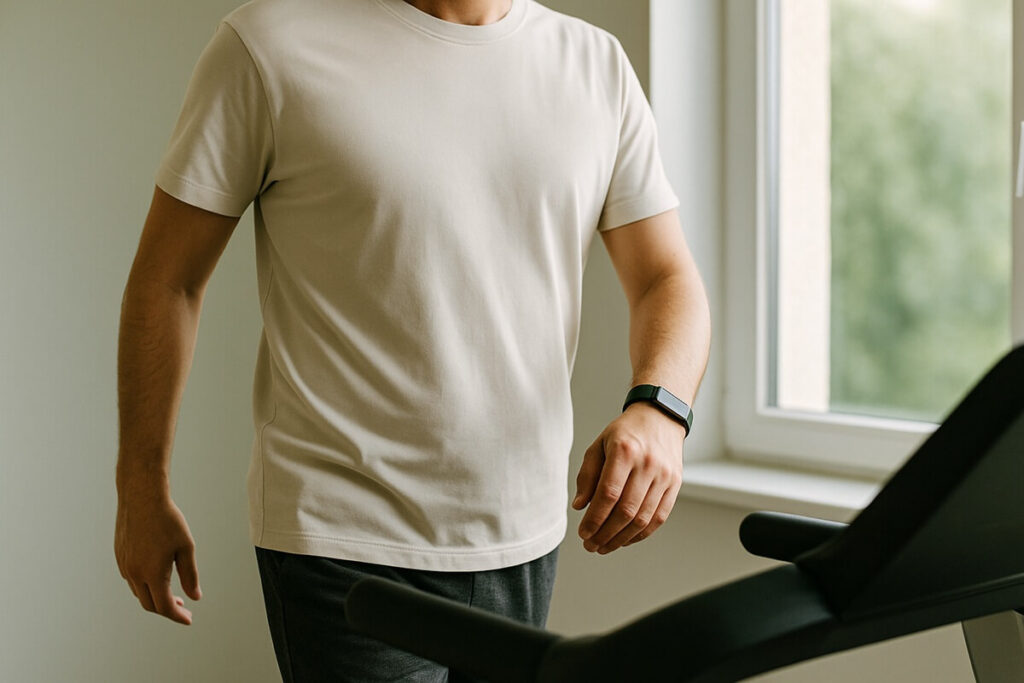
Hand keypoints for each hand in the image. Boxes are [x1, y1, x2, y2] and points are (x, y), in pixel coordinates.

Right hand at [115, 485, 201, 624]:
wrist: (141, 497)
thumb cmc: (168, 520)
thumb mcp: (186, 547)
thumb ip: (190, 575)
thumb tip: (194, 597)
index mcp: (152, 574)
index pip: (164, 606)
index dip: (177, 615)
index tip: (189, 618)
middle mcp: (134, 574)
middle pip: (149, 604)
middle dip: (167, 609)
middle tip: (183, 607)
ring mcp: (124, 565)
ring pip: (138, 593)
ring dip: (154, 598)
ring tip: (171, 594)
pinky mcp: (119, 556)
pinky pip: (131, 580)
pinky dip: (144, 586)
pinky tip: (155, 578)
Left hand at [572, 403, 684, 553]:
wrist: (661, 418)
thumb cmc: (625, 433)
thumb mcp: (599, 445)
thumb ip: (588, 475)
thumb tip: (580, 506)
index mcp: (625, 450)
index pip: (608, 494)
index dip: (594, 519)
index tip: (583, 533)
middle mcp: (648, 464)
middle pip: (626, 510)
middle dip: (605, 534)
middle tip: (591, 545)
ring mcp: (665, 475)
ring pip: (643, 518)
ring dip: (622, 538)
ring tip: (605, 546)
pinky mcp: (675, 484)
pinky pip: (659, 517)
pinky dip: (641, 534)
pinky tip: (625, 539)